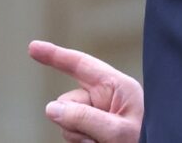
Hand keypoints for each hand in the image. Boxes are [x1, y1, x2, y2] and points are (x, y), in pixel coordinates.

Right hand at [28, 40, 143, 142]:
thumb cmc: (149, 141)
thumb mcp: (118, 131)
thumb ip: (84, 118)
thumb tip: (51, 108)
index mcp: (118, 87)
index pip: (80, 65)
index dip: (55, 56)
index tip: (32, 47)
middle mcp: (107, 99)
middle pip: (69, 101)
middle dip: (73, 121)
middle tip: (97, 139)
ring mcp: (101, 117)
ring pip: (68, 122)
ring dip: (79, 137)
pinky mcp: (96, 133)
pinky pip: (74, 135)